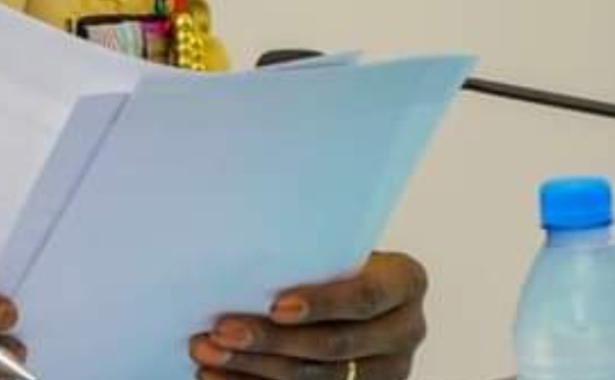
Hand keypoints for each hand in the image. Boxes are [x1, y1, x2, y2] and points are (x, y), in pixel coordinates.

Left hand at [188, 252, 428, 379]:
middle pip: (335, 344)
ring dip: (255, 368)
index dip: (322, 305)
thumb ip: (311, 256)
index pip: (366, 297)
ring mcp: (387, 370)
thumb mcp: (336, 247)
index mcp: (405, 283)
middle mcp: (405, 330)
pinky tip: (218, 377)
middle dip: (272, 341)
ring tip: (209, 353)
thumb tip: (239, 253)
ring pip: (318, 379)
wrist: (353, 291)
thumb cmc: (334, 259)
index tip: (276, 306)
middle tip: (222, 332)